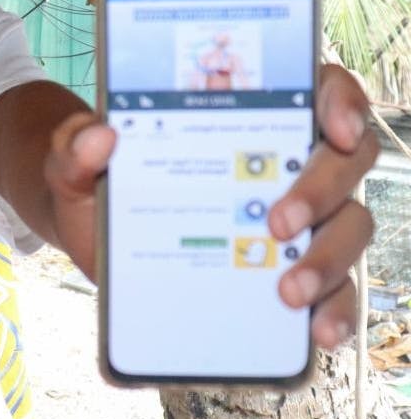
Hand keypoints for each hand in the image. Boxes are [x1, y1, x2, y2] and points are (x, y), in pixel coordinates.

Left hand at [43, 65, 375, 349]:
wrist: (86, 232)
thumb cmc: (93, 179)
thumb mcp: (71, 158)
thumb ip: (73, 143)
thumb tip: (99, 136)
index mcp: (245, 115)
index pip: (318, 88)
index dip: (341, 101)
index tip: (334, 128)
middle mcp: (283, 161)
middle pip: (343, 161)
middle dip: (320, 190)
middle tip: (277, 223)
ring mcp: (295, 218)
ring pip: (348, 226)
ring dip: (327, 258)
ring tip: (287, 291)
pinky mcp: (288, 270)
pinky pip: (335, 290)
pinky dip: (335, 310)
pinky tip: (317, 330)